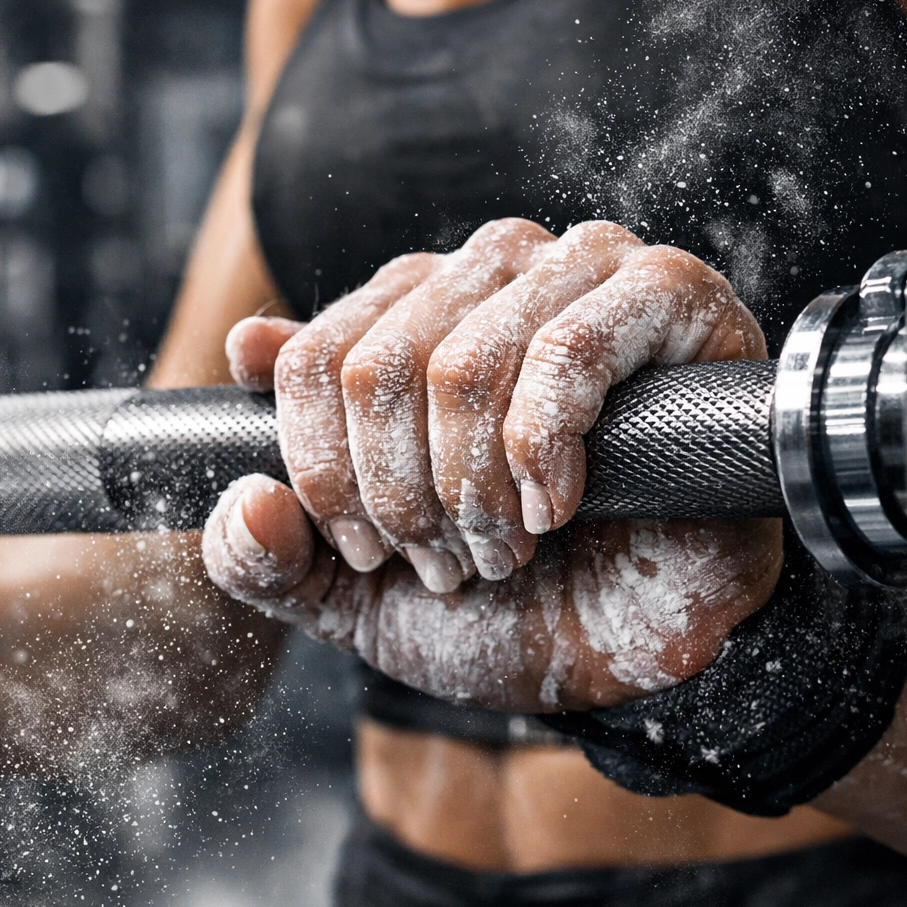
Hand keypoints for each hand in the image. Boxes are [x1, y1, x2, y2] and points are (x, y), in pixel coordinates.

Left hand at [203, 220, 782, 711]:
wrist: (643, 636)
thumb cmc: (512, 603)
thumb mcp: (359, 599)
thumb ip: (271, 562)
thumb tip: (241, 498)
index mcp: (405, 312)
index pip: (310, 359)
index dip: (322, 474)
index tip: (368, 553)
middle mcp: (485, 270)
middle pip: (376, 366)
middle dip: (403, 499)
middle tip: (449, 563)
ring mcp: (578, 270)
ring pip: (462, 363)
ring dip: (472, 490)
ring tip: (508, 550)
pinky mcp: (666, 296)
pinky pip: (567, 350)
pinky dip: (542, 451)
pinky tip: (558, 506)